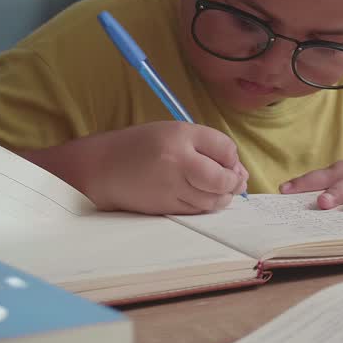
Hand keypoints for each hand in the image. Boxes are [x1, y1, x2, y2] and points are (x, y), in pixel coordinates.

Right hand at [79, 121, 248, 214]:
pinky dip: (207, 205)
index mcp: (181, 135)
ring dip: (224, 196)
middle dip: (234, 182)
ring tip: (220, 189)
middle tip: (234, 180)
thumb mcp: (176, 133)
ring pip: (213, 199)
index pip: (226, 148)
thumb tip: (241, 174)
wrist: (102, 168)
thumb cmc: (142, 147)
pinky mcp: (164, 207)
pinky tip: (203, 197)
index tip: (228, 161)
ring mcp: (170, 187)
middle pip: (223, 179)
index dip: (233, 157)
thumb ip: (209, 147)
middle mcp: (177, 161)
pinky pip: (197, 210)